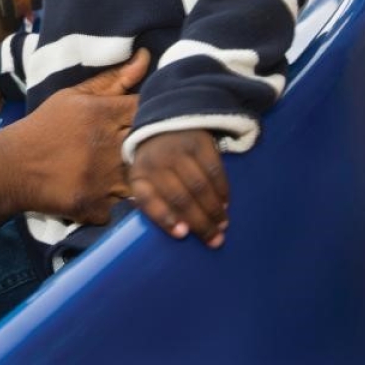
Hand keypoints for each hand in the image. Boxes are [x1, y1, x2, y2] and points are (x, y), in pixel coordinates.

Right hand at [0, 49, 148, 224]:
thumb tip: (147, 57)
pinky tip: (104, 197)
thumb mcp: (73, 97)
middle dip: (150, 149)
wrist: (10, 167)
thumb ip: (112, 80)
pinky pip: (120, 208)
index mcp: (104, 114)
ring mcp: (103, 180)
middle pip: (150, 148)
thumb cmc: (45, 127)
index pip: (148, 111)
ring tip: (119, 175)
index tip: (148, 122)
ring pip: (142, 182)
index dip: (154, 116)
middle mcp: (107, 146)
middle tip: (142, 151)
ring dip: (137, 180)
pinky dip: (114, 204)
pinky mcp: (95, 206)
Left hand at [130, 129, 229, 246]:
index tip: (182, 234)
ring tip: (222, 226)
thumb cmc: (156, 162)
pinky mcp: (199, 142)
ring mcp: (178, 150)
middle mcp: (156, 162)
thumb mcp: (146, 178)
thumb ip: (155, 201)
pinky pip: (214, 171)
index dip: (164, 218)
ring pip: (200, 187)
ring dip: (214, 211)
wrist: (165, 122)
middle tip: (215, 241)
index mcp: (139, 174)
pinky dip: (222, 190)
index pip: (147, 200)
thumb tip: (180, 231)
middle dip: (200, 223)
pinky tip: (225, 204)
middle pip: (180, 199)